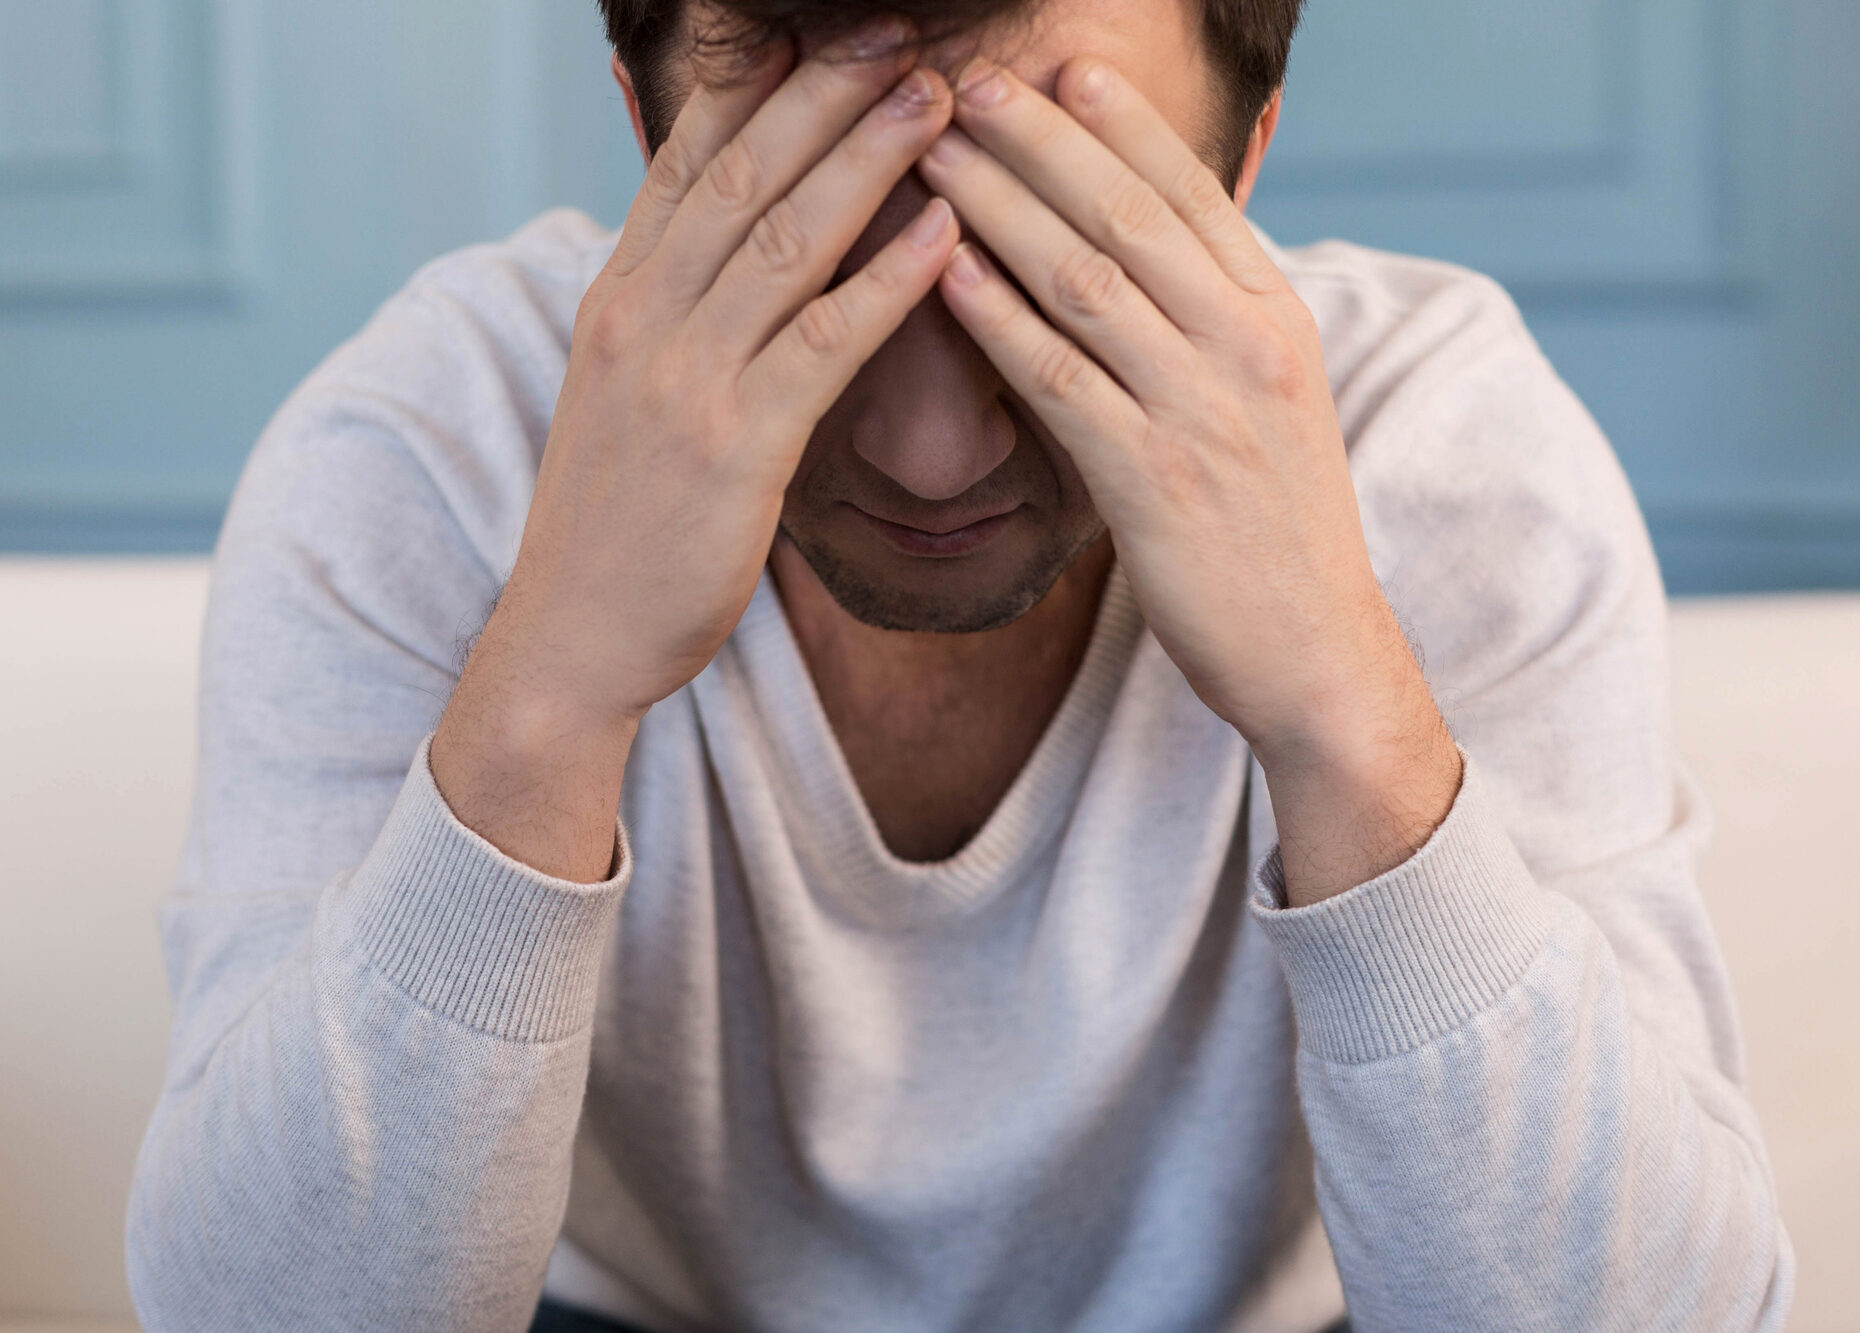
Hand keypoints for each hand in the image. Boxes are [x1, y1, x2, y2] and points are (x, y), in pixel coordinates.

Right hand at [432, 25, 958, 878]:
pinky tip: (943, 232)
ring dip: (867, 159)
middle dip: (824, 93)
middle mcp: (642, 319)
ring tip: (939, 97)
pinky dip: (887, 281)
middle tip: (899, 31)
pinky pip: (823, 344)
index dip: (758, 88)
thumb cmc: (615, 521)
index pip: (685, 162)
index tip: (819, 31)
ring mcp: (683, 380)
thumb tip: (712, 253)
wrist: (573, 635)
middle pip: (741, 174)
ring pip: (784, 240)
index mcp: (617, 299)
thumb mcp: (623, 394)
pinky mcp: (736, 448)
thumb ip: (668, 312)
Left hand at [918, 57, 1460, 901]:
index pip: (1195, 193)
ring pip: (1086, 280)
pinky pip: (1060, 380)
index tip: (1062, 66)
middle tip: (970, 83)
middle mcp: (1246, 347)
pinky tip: (944, 271)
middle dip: (1042, 139)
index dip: (1122, 124)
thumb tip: (1157, 265)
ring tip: (933, 153)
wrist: (1318, 653)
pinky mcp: (1153, 482)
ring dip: (1001, 206)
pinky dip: (998, 318)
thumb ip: (1219, 328)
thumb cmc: (1278, 531)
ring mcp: (1202, 411)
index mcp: (1279, 318)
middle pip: (1129, 214)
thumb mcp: (1273, 405)